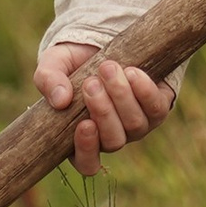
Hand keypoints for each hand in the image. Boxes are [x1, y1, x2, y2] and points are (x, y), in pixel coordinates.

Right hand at [36, 42, 175, 176]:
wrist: (103, 42)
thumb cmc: (72, 62)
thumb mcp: (53, 65)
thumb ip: (48, 80)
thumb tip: (60, 100)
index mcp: (83, 138)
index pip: (87, 163)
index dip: (87, 149)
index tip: (84, 124)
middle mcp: (113, 136)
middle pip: (114, 141)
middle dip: (103, 111)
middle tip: (90, 83)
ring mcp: (137, 125)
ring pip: (135, 125)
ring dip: (121, 96)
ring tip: (108, 68)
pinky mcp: (157, 108)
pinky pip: (156, 108)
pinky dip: (144, 91)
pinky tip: (132, 72)